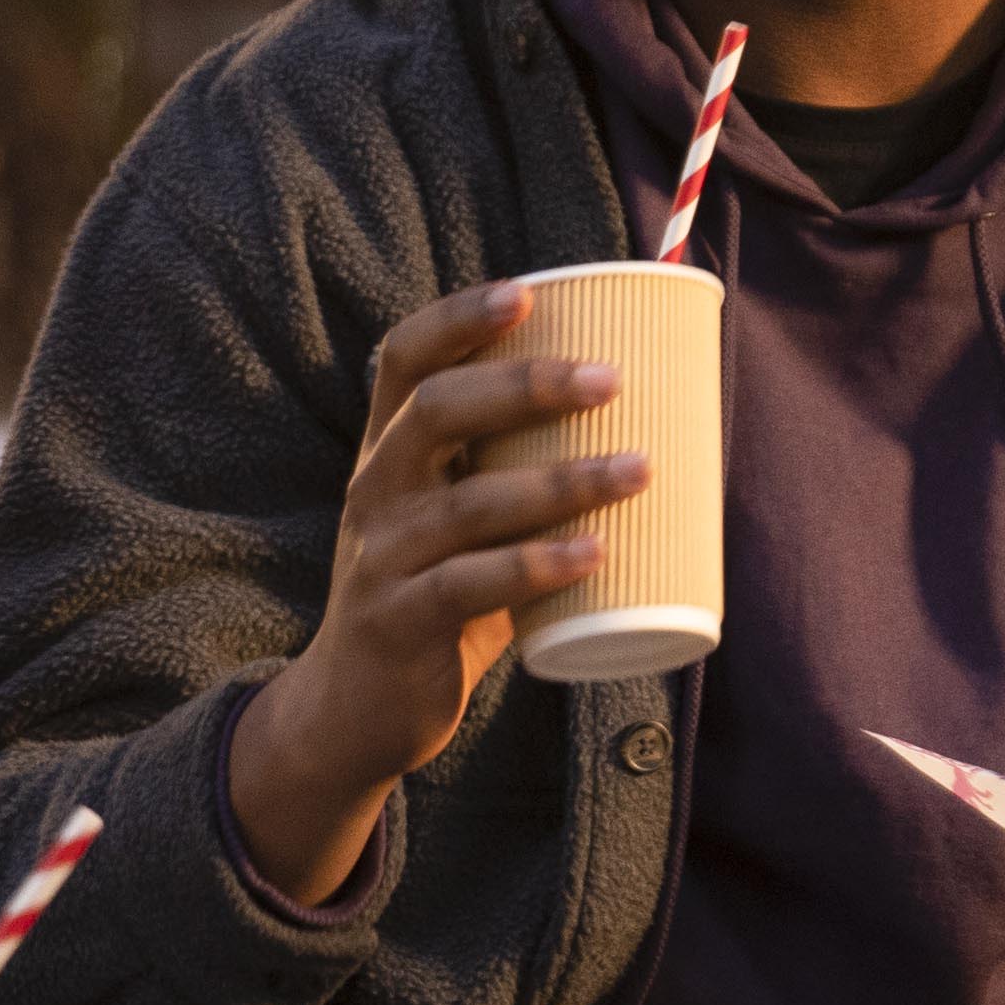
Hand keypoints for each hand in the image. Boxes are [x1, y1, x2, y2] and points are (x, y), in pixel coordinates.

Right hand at [230, 285, 652, 905]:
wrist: (353, 709)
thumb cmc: (434, 598)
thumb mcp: (453, 524)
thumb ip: (514, 477)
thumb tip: (650, 432)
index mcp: (386, 454)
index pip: (404, 361)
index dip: (458, 320)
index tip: (526, 295)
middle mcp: (374, 493)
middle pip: (436, 412)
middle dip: (526, 386)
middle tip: (610, 381)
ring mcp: (382, 559)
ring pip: (469, 504)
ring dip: (562, 482)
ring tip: (638, 471)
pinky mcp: (400, 623)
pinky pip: (470, 585)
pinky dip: (537, 566)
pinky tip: (593, 555)